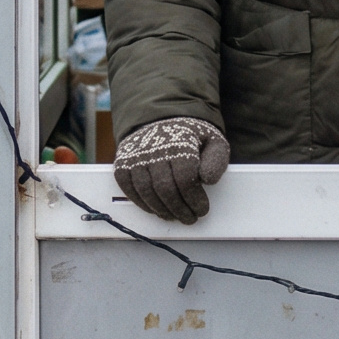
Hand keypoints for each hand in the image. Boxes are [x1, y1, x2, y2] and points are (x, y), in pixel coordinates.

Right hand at [113, 116, 230, 224]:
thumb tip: (208, 180)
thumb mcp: (212, 141)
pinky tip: (157, 209)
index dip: (194, 199)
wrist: (161, 119)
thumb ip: (216, 160)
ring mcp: (136, 156)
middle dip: (180, 209)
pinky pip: (129, 188)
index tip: (202, 210)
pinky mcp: (123, 163)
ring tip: (175, 216)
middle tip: (190, 218)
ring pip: (146, 191)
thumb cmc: (190, 136)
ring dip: (162, 210)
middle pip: (165, 188)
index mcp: (180, 141)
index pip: (185, 178)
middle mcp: (154, 148)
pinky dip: (142, 203)